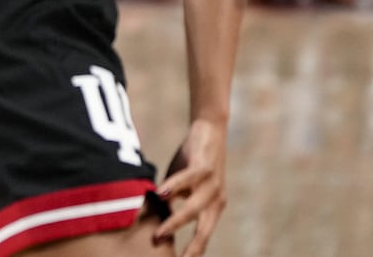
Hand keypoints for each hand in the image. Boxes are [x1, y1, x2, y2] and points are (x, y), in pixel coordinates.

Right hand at [155, 119, 227, 256]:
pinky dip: (174, 187)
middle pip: (204, 231)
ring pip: (194, 209)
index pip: (204, 235)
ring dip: (176, 222)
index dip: (194, 251)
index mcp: (213, 207)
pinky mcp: (205, 167)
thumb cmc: (193, 160)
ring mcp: (212, 184)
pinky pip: (187, 180)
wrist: (210, 128)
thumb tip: (155, 215)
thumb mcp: (183, 185)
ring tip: (160, 233)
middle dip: (191, 248)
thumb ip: (173, 200)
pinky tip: (161, 194)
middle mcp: (216, 200)